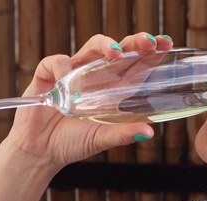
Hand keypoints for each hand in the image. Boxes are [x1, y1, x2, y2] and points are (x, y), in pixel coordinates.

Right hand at [5, 33, 173, 168]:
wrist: (40, 152)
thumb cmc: (73, 144)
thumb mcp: (102, 139)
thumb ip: (123, 134)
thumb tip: (149, 132)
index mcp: (112, 89)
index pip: (134, 64)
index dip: (150, 52)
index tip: (166, 44)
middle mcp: (95, 76)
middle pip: (118, 50)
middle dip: (134, 42)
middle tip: (148, 42)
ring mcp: (72, 72)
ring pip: (92, 47)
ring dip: (105, 45)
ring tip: (115, 52)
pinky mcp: (49, 74)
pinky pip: (58, 61)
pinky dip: (63, 68)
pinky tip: (64, 81)